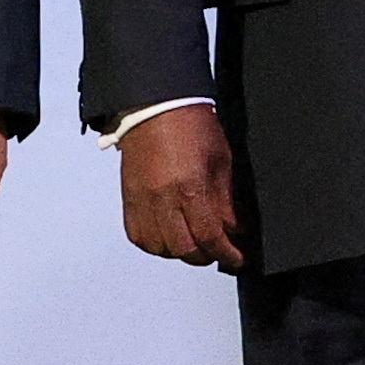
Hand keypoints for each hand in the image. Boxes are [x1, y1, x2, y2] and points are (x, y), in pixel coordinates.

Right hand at [118, 105, 243, 270]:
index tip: (236, 258)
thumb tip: (233, 228)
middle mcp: (162, 199)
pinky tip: (168, 236)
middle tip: (217, 250)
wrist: (155, 106)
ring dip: (179, 252)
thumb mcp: (221, 160)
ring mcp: (142, 201)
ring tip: (193, 243)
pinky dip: (155, 243)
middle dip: (205, 256)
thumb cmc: (188, 124)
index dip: (226, 254)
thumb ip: (226, 200)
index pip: (209, 237)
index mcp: (189, 187)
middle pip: (183, 249)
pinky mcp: (129, 199)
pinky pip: (139, 236)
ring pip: (159, 248)